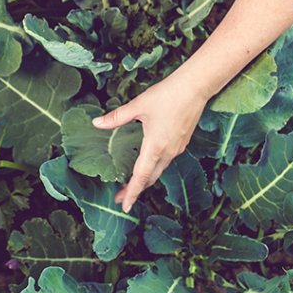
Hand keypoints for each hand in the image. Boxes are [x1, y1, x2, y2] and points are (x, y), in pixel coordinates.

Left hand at [92, 71, 211, 212]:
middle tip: (121, 198)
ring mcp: (177, 148)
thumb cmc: (167, 95)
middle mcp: (168, 152)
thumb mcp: (138, 106)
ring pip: (159, 170)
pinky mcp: (182, 142)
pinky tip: (148, 163)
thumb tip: (96, 123)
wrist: (196, 87)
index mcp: (155, 146)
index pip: (141, 177)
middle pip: (150, 178)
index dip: (132, 192)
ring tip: (131, 183)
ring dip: (145, 179)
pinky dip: (155, 168)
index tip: (124, 206)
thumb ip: (116, 117)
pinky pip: (166, 161)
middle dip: (136, 190)